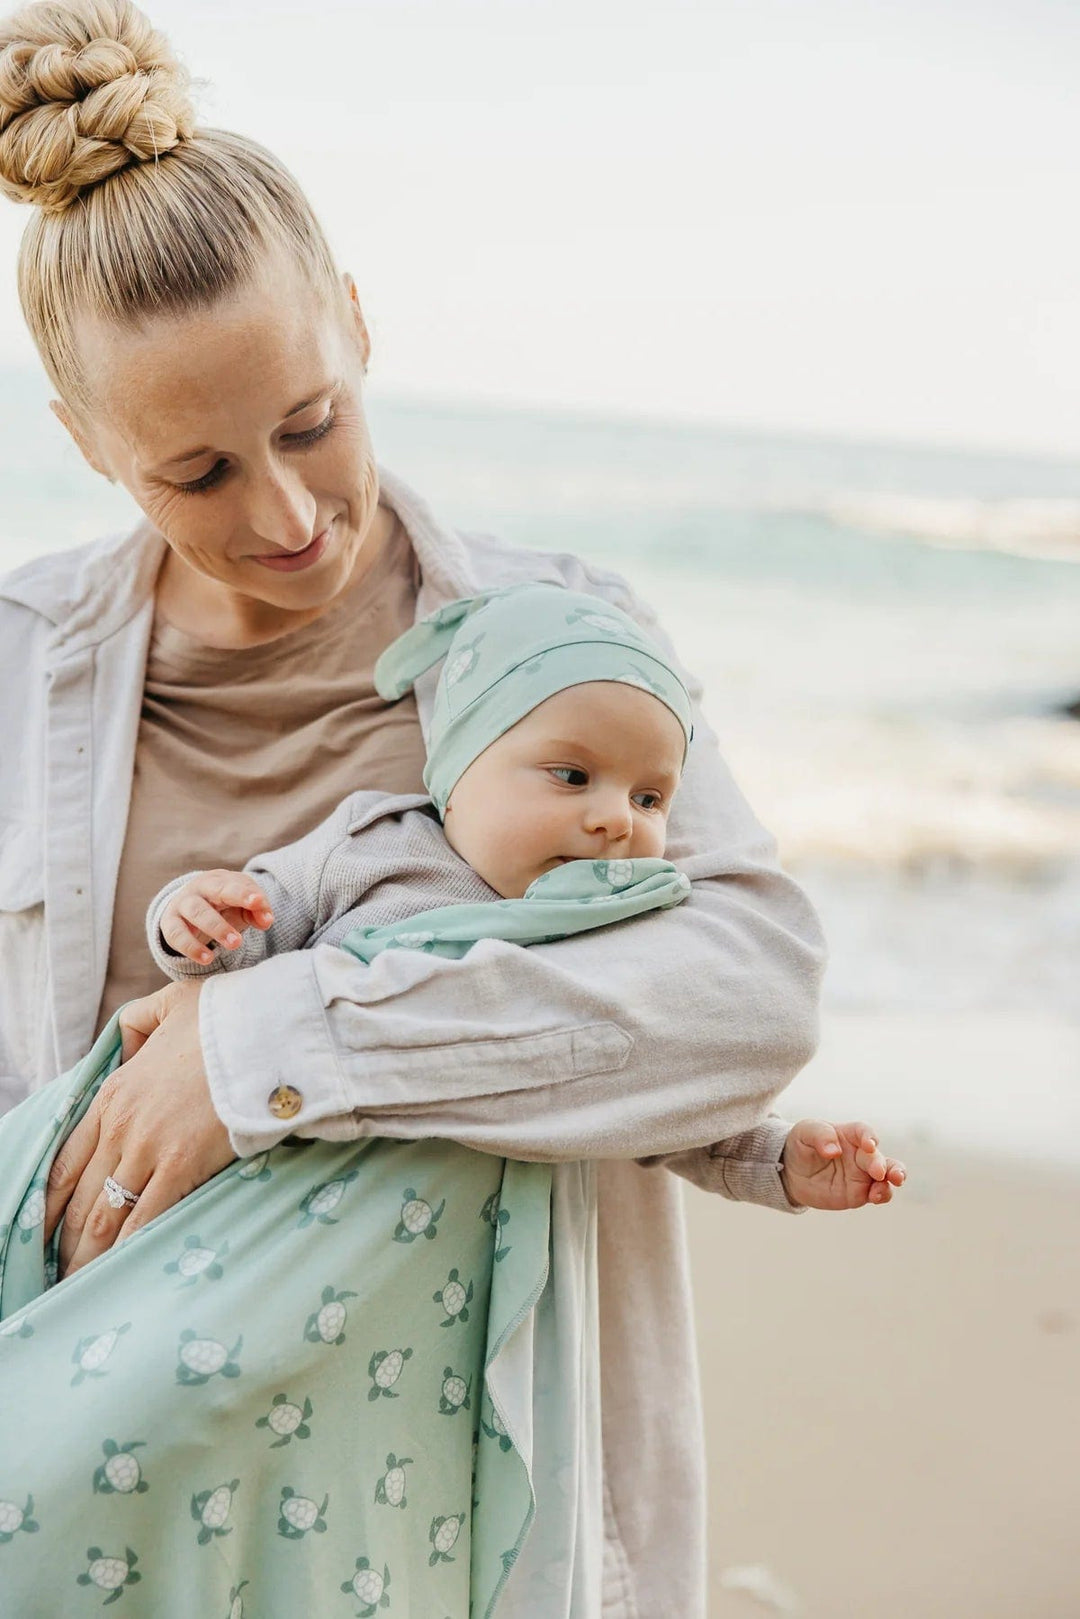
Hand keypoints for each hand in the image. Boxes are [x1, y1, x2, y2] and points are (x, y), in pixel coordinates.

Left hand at [43, 980, 236, 1276]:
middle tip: (62, 1272)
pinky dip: (129, 1250)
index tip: (42, 1233)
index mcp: (114, 1092)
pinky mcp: (182, 1165)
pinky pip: (146, 1219)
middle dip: (67, 1241)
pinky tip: (121, 1273)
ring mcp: (149, 1148)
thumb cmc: (225, 1016)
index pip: (65, 1161)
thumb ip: (138, 1023)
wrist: (265, 1031)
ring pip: (106, 1216)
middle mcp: (121, 1125)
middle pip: (81, 1198)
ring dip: (91, 1254)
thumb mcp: (169, 1006)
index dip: (50, 1204)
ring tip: (82, 1286)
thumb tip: (127, 1039)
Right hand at [160, 870, 273, 964]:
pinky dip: (191, 947)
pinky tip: (207, 959)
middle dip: (228, 914)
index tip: (257, 902)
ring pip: (196, 913)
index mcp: (220, 880)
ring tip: (231, 947)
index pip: (234, 884)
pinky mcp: (170, 923)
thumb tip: (266, 921)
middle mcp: (200, 889)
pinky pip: (176, 934)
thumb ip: (258, 910)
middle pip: (212, 895)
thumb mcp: (242, 904)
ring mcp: (182, 904)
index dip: (245, 893)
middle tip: (239, 940)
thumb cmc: (225, 903)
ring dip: (214, 930)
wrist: (191, 904)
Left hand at [780, 1119, 905, 1210]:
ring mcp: (862, 1174)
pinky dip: (883, 1194)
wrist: (792, 1171)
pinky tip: (877, 1196)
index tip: (869, 1145)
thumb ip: (820, 1136)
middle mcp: (860, 1153)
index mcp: (849, 1134)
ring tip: (894, 1181)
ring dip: (895, 1175)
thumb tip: (834, 1151)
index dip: (869, 1137)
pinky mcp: (860, 1193)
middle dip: (881, 1164)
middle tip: (878, 1172)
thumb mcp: (805, 1132)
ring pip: (888, 1174)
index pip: (864, 1132)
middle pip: (878, 1156)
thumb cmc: (802, 1144)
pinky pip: (878, 1193)